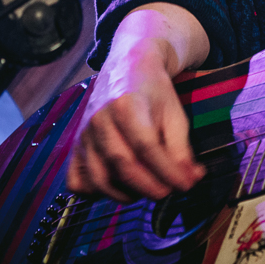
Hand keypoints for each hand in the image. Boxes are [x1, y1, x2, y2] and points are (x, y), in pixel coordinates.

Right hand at [66, 6, 208, 200]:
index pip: (147, 147)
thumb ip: (181, 148)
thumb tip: (190, 180)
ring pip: (99, 178)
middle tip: (170, 191)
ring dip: (127, 194)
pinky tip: (117, 186)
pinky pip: (76, 182)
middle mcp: (99, 120)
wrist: (126, 69)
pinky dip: (95, 193)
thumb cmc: (154, 92)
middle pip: (122, 164)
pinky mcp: (74, 148)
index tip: (187, 185)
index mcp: (126, 105)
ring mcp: (83, 136)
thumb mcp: (174, 113)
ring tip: (148, 189)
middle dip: (150, 186)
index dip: (168, 171)